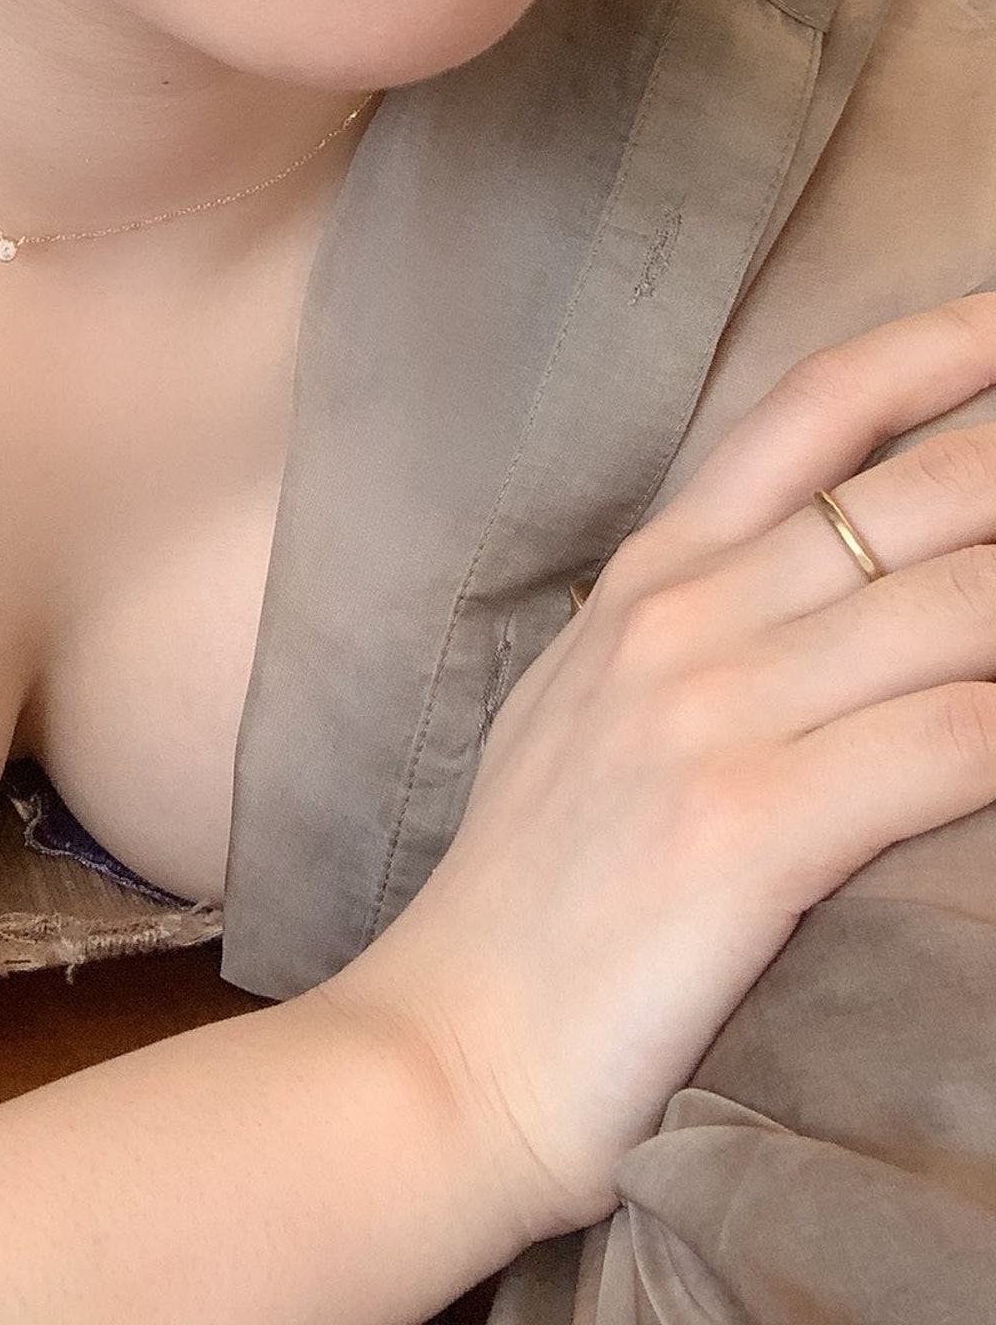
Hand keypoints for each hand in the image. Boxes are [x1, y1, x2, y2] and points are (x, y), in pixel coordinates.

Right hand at [332, 293, 995, 1240]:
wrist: (452, 1049)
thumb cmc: (536, 897)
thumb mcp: (593, 713)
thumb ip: (695, 628)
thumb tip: (818, 587)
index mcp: (653, 579)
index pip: (815, 409)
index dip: (942, 346)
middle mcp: (683, 616)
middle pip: (917, 488)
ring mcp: (709, 712)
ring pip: (958, 605)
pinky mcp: (745, 825)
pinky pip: (948, 743)